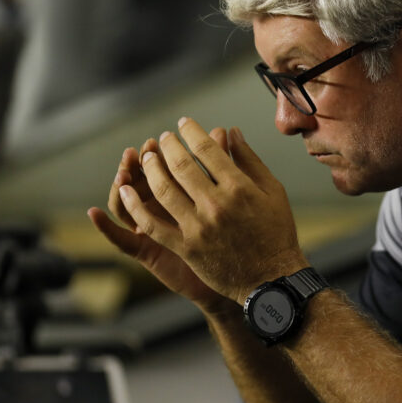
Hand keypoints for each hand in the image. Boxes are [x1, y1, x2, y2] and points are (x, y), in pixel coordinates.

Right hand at [89, 131, 230, 310]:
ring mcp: (151, 230)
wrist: (245, 274)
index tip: (158, 139)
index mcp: (181, 193)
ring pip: (125, 206)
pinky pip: (121, 239)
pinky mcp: (146, 252)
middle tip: (136, 152)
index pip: (164, 168)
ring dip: (119, 189)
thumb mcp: (231, 196)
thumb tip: (224, 130)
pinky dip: (105, 227)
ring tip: (120, 175)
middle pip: (141, 182)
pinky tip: (94, 213)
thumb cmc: (240, 233)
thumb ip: (225, 166)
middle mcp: (162, 209)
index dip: (159, 154)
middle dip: (137, 166)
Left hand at [117, 117, 307, 303]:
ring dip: (151, 169)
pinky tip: (126, 191)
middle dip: (168, 146)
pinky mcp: (186, 248)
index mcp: (239, 188)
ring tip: (147, 157)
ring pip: (163, 190)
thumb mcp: (273, 191)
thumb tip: (231, 132)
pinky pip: (152, 224)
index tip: (185, 124)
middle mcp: (216, 205)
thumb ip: (250, 160)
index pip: (207, 150)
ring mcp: (198, 228)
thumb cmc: (276, 233)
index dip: (192, 132)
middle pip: (181, 166)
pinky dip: (135, 206)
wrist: (272, 279)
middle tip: (163, 138)